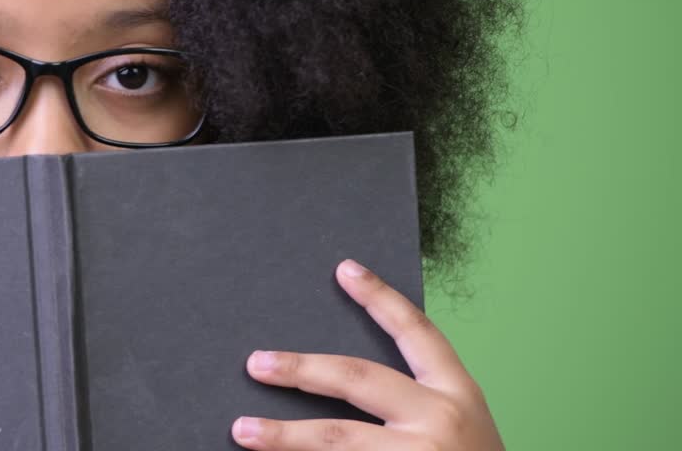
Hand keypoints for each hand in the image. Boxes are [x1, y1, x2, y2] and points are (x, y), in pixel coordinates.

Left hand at [229, 259, 504, 449]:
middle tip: (256, 363)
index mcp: (459, 394)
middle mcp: (439, 420)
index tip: (344, 269)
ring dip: (284, 434)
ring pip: (338, 439)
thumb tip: (338, 377)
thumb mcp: (461, 427)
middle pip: (356, 378)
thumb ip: (415, 402)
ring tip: (242, 429)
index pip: (417, 332)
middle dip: (301, 369)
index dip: (381, 298)